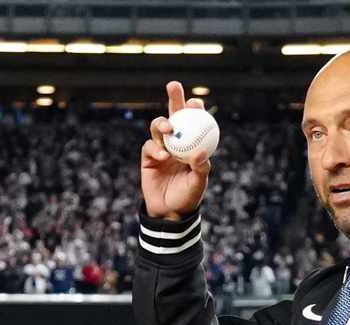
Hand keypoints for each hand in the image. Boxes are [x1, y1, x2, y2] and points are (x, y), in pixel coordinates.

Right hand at [142, 81, 212, 220]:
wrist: (169, 212)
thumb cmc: (188, 197)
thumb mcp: (198, 184)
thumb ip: (201, 169)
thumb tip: (202, 153)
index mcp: (192, 145)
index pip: (194, 122)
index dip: (195, 109)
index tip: (196, 103)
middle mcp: (177, 143)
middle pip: (175, 115)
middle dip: (174, 98)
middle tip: (174, 86)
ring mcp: (161, 148)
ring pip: (159, 128)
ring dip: (162, 124)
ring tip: (168, 129)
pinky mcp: (148, 157)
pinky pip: (149, 147)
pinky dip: (155, 149)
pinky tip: (162, 156)